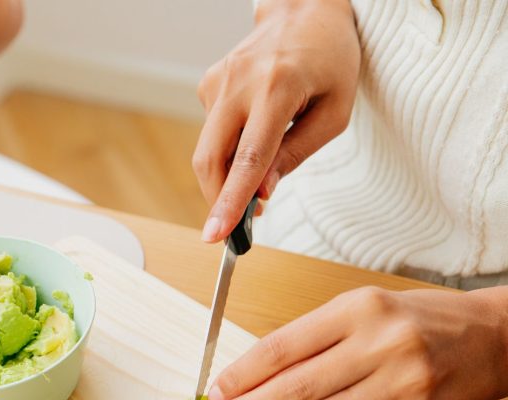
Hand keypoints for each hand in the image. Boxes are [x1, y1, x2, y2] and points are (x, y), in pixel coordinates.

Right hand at [194, 0, 359, 240]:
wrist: (308, 11)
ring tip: (260, 169)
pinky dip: (229, 147)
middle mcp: (239, 82)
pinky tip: (255, 128)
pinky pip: (213, 132)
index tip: (215, 234)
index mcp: (278, 87)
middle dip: (219, 199)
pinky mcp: (208, 84)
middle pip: (211, 159)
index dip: (231, 200)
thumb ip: (297, 154)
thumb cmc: (331, 62)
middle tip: (236, 226)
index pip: (248, 158)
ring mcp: (218, 81)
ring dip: (228, 174)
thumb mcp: (335, 113)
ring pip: (208, 150)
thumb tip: (261, 192)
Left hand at [204, 287, 507, 399]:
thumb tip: (252, 379)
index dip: (242, 374)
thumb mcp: (361, 309)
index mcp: (360, 310)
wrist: (492, 339)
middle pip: (296, 389)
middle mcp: (382, 346)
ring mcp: (402, 387)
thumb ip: (311, 341)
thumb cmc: (417, 320)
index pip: (283, 347)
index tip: (214, 390)